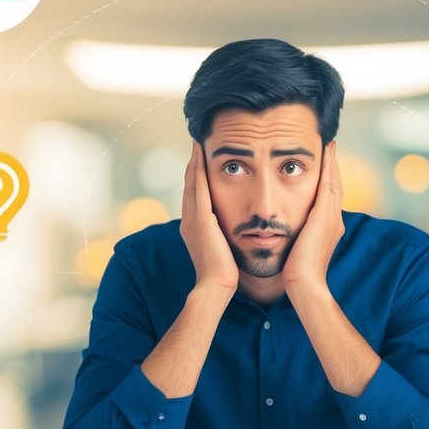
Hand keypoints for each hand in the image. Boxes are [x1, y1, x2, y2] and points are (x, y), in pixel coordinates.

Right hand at [180, 140, 238, 294]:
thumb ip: (226, 236)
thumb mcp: (225, 249)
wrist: (218, 286)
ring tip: (198, 141)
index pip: (196, 194)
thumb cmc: (227, 274)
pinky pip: (197, 186)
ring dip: (194, 160)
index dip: (198, 175)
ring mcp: (192, 217)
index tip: (203, 158)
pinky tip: (201, 152)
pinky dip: (197, 168)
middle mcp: (188, 219)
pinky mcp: (199, 218)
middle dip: (193, 163)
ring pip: (191, 181)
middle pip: (190, 183)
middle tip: (197, 142)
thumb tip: (240, 230)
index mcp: (195, 227)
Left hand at [282, 141, 343, 297]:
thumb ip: (296, 237)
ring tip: (329, 143)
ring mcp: (332, 217)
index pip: (328, 196)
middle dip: (333, 164)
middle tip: (331, 144)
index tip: (324, 161)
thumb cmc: (296, 274)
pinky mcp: (325, 216)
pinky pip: (328, 184)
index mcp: (328, 227)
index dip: (328, 177)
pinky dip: (328, 167)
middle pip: (335, 184)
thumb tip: (282, 231)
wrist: (305, 285)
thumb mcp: (297, 250)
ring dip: (332, 161)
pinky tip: (325, 152)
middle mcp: (334, 219)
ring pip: (334, 181)